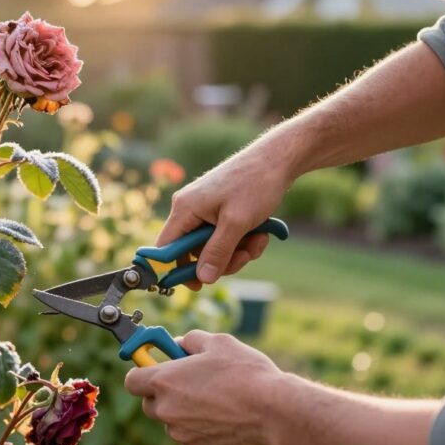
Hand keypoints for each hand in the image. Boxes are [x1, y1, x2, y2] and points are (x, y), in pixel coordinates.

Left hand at [124, 330, 286, 444]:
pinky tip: (225, 420)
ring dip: (185, 413)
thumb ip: (191, 341)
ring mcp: (180, 434)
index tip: (153, 369)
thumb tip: (180, 344)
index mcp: (164, 381)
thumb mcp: (218, 343)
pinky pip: (191, 439)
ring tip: (216, 402)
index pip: (131, 381)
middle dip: (163, 395)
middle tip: (188, 384)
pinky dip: (201, 431)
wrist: (274, 412)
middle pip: (149, 405)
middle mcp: (166, 410)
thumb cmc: (247, 373)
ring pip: (172, 423)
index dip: (142, 373)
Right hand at [159, 143, 293, 287]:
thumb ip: (217, 252)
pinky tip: (260, 233)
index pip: (166, 248)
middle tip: (244, 257)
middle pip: (194, 252)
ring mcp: (206, 209)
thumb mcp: (236, 223)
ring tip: (258, 241)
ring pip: (214, 247)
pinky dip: (243, 240)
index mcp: (185, 209)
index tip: (197, 285)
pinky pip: (225, 236)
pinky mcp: (221, 210)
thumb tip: (203, 278)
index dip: (177, 269)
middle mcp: (190, 209)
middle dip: (222, 259)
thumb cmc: (255, 183)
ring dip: (237, 251)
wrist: (278, 159)